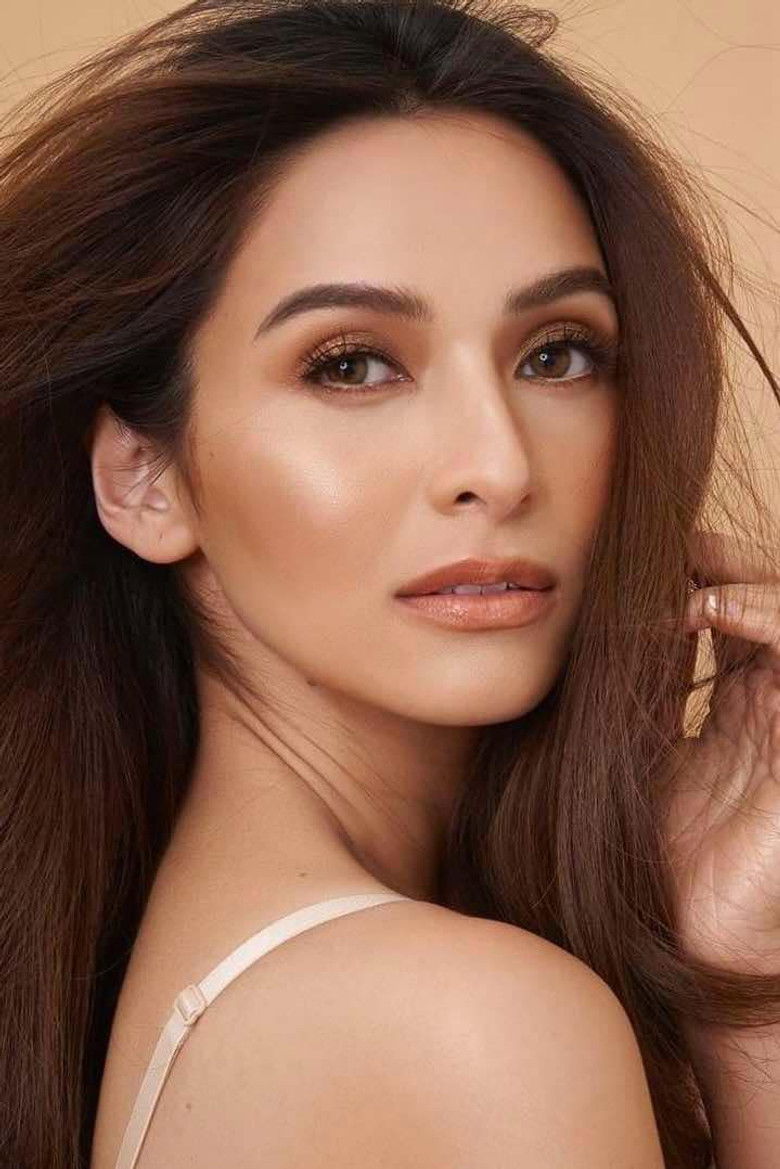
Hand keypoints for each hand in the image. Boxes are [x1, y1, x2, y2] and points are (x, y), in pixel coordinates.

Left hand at [660, 528, 779, 974]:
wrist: (691, 944)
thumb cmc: (662, 858)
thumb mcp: (641, 752)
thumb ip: (641, 690)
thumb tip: (612, 622)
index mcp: (746, 702)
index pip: (738, 608)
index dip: (702, 568)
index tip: (641, 552)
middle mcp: (779, 702)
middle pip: (772, 595)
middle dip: (725, 558)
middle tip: (666, 542)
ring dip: (743, 577)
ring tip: (682, 574)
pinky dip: (761, 614)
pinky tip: (706, 609)